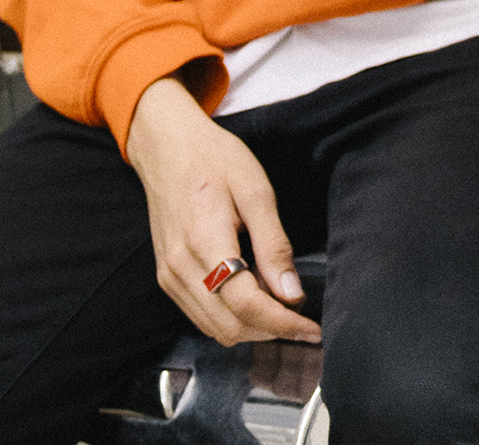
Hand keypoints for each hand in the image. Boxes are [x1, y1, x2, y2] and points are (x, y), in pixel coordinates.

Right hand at [124, 76, 320, 344]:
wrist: (167, 147)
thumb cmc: (213, 159)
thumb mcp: (256, 192)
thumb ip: (274, 245)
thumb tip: (292, 293)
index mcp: (203, 241)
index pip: (246, 303)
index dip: (283, 322)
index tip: (311, 327)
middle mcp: (180, 267)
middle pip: (230, 326)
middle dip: (271, 329)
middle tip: (301, 315)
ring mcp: (169, 276)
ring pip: (215, 329)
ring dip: (252, 328)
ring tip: (279, 304)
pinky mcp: (167, 278)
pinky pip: (201, 316)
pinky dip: (231, 317)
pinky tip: (252, 295)